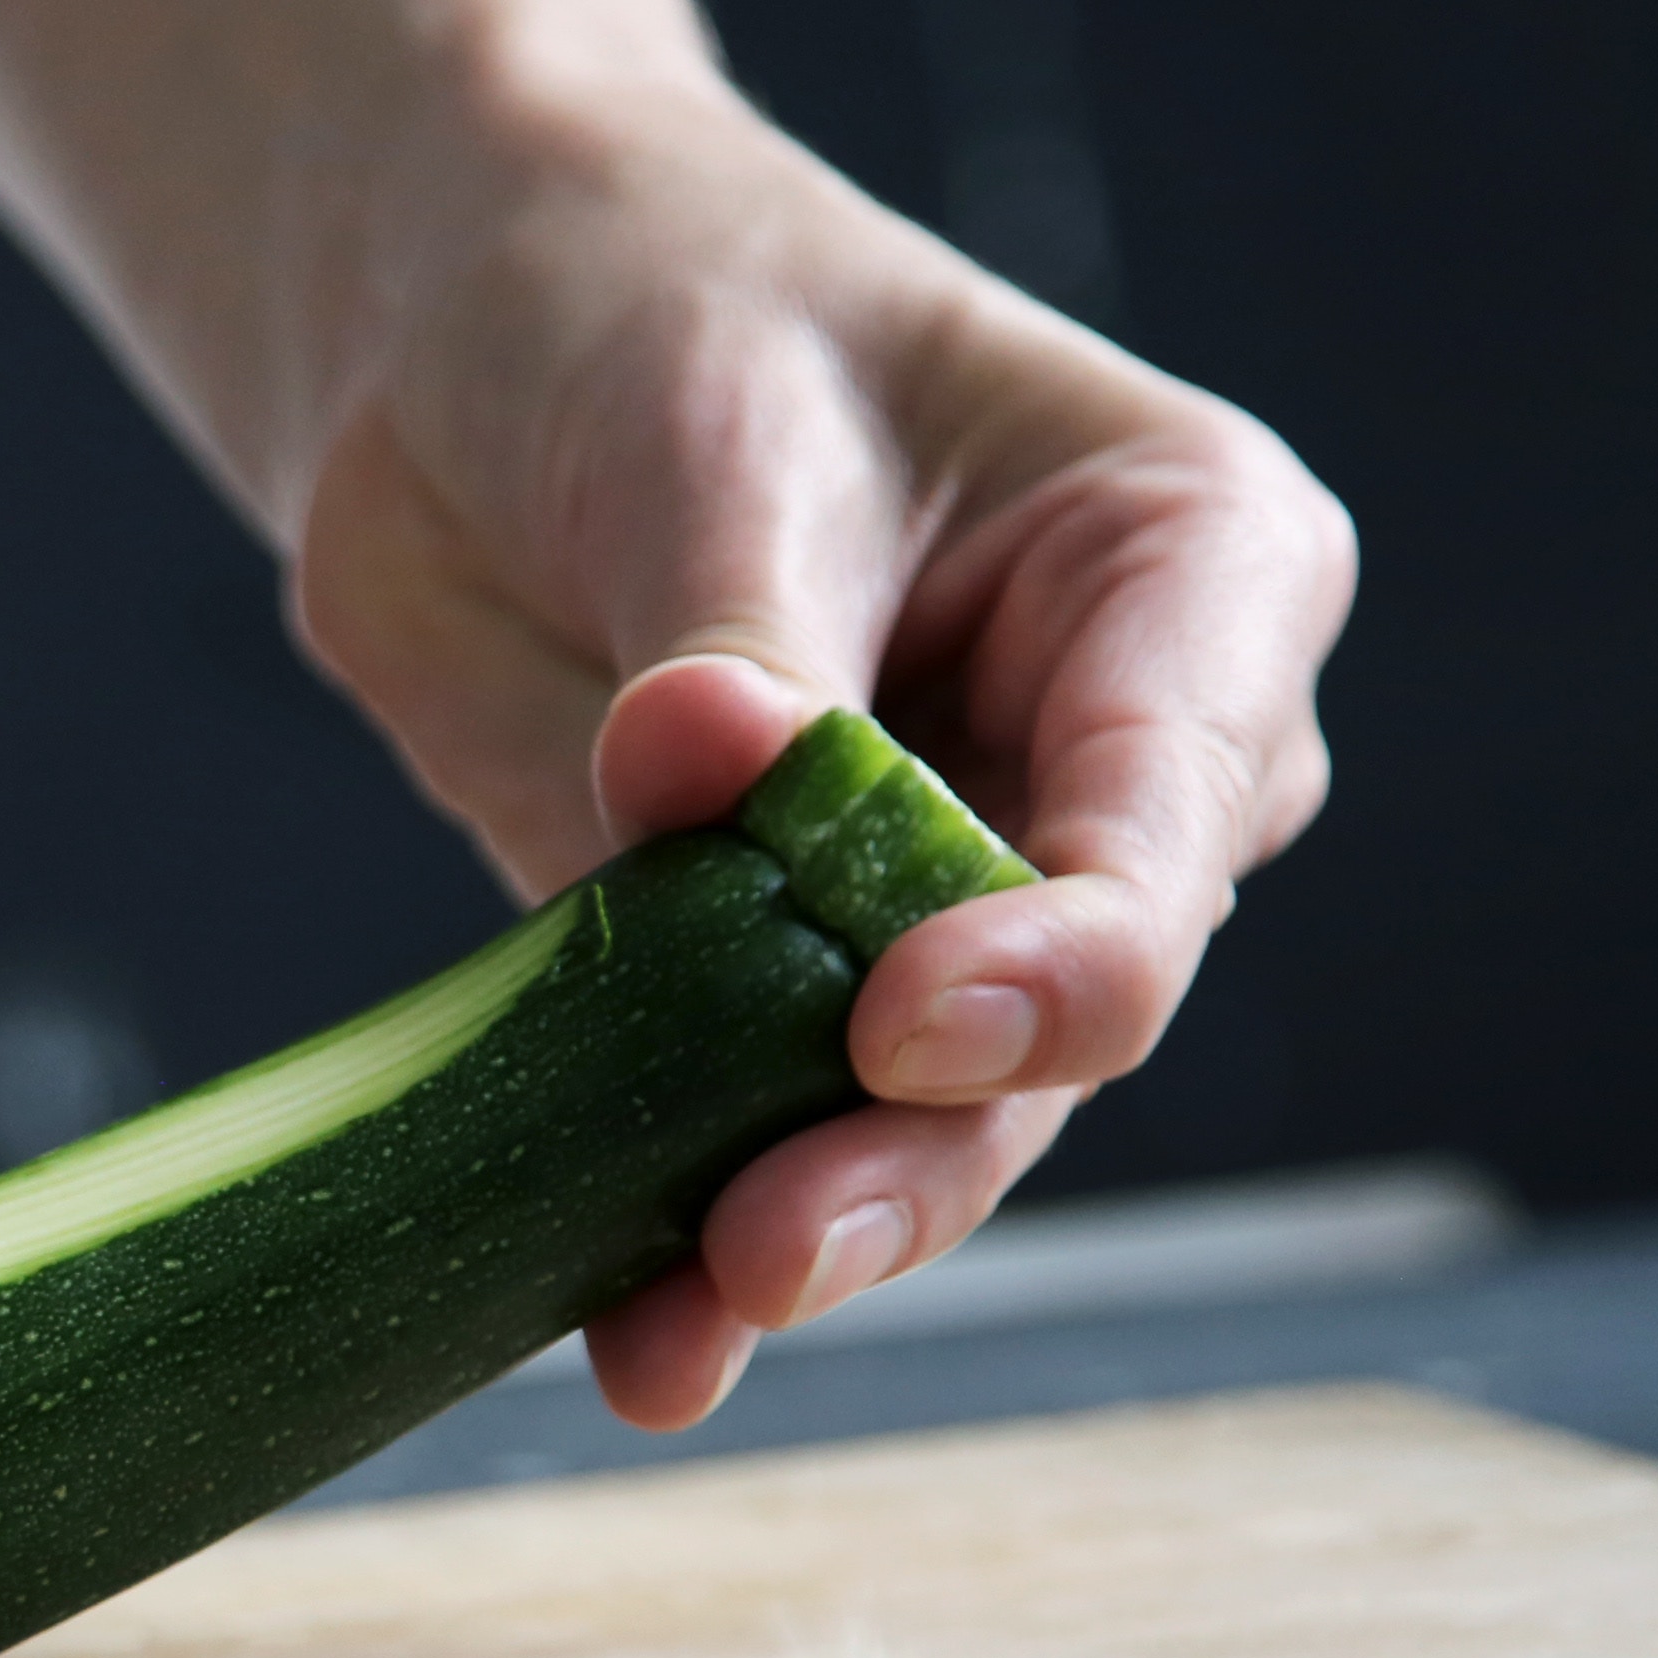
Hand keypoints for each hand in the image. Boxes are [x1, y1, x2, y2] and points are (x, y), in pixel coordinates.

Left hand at [294, 88, 1353, 1428]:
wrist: (464, 344)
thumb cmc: (656, 317)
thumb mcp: (711, 436)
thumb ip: (733, 638)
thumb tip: (702, 764)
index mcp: (1194, 579)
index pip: (1166, 815)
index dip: (1058, 954)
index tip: (905, 1020)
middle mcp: (1119, 772)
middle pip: (1063, 1014)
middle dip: (922, 1144)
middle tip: (773, 1241)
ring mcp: (961, 901)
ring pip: (931, 1117)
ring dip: (807, 1225)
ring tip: (681, 1320)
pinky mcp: (784, 988)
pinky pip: (756, 1131)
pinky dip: (687, 1240)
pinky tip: (634, 1341)